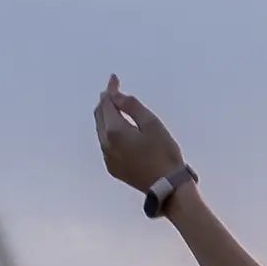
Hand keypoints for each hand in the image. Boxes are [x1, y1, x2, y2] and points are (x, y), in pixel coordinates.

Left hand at [93, 76, 185, 192]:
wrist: (167, 186)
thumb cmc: (164, 152)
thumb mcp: (152, 124)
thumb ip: (131, 106)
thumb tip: (114, 95)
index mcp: (114, 131)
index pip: (107, 103)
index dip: (111, 90)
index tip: (114, 79)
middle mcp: (105, 144)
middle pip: (99, 116)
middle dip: (105, 102)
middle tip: (113, 91)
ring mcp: (107, 157)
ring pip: (101, 130)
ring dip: (106, 117)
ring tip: (114, 107)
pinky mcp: (113, 168)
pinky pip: (105, 143)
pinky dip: (109, 132)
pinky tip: (118, 130)